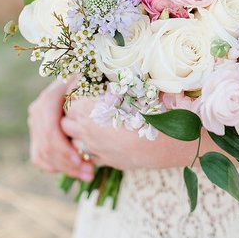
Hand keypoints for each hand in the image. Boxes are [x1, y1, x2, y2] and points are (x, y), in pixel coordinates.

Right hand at [27, 78, 93, 180]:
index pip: (50, 131)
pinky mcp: (37, 136)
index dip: (64, 149)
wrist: (81, 80)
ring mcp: (35, 124)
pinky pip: (40, 158)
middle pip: (46, 146)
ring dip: (65, 169)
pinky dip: (56, 167)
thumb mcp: (92, 80)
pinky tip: (76, 171)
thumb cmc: (92, 80)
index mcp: (49, 99)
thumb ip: (91, 92)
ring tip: (88, 174)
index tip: (82, 160)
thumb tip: (97, 102)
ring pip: (43, 155)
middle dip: (68, 163)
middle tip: (90, 173)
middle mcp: (37, 111)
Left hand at [62, 97, 195, 170]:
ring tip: (94, 124)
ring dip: (80, 133)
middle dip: (72, 115)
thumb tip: (116, 75)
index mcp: (90, 111)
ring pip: (75, 142)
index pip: (69, 102)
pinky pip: (91, 156)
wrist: (172, 141)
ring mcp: (98, 150)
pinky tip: (107, 140)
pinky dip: (93, 148)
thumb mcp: (137, 90)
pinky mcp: (109, 162)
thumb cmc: (155, 111)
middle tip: (87, 106)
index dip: (76, 95)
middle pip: (66, 123)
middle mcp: (89, 132)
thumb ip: (119, 84)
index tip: (86, 89)